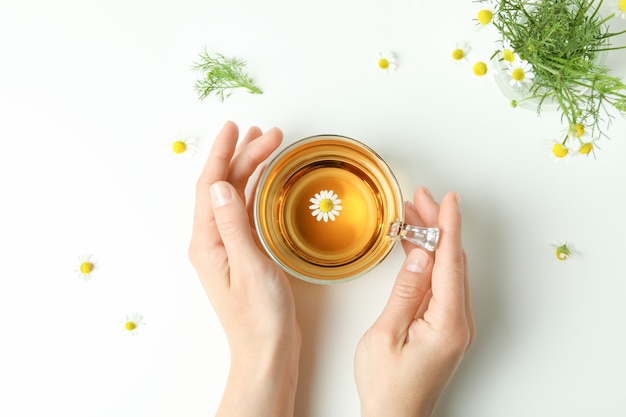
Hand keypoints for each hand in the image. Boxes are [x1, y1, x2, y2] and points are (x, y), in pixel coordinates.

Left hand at [188, 121, 300, 416]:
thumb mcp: (249, 267)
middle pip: (224, 186)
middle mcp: (213, 241)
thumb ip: (234, 224)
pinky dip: (256, 190)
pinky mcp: (244, 253)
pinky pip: (246, 212)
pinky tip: (265, 179)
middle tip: (268, 133)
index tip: (234, 127)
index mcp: (207, 243)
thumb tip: (221, 184)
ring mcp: (228, 247)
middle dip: (243, 156)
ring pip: (236, 196)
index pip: (210, 186)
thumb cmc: (260, 317)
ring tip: (267, 145)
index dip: (221, 153)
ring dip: (250, 170)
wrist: (267, 350)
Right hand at [354, 187, 474, 416]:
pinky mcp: (446, 328)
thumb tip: (419, 255)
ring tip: (414, 215)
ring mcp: (454, 325)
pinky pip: (443, 286)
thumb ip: (405, 293)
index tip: (448, 199)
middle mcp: (458, 322)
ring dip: (433, 242)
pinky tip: (418, 250)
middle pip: (452, 262)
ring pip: (448, 272)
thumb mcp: (386, 335)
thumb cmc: (387, 385)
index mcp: (447, 323)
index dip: (449, 226)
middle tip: (419, 199)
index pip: (451, 263)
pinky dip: (431, 262)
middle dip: (437, 226)